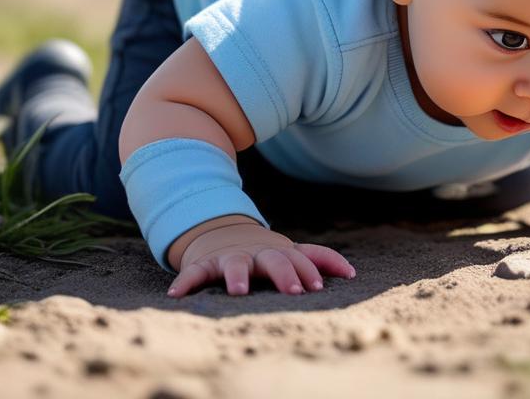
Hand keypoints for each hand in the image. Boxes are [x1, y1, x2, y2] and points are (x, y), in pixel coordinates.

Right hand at [168, 218, 355, 297]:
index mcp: (280, 252)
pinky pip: (194, 272)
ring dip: (237, 276)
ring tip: (239, 291)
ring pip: (235, 264)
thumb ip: (319, 259)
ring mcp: (231, 257)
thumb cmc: (264, 251)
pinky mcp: (205, 263)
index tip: (317, 287)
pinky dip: (185, 282)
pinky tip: (177, 295)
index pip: (300, 259)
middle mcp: (257, 253)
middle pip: (275, 260)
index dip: (309, 271)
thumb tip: (353, 273)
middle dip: (285, 274)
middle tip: (294, 292)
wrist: (218, 233)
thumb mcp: (290, 251)